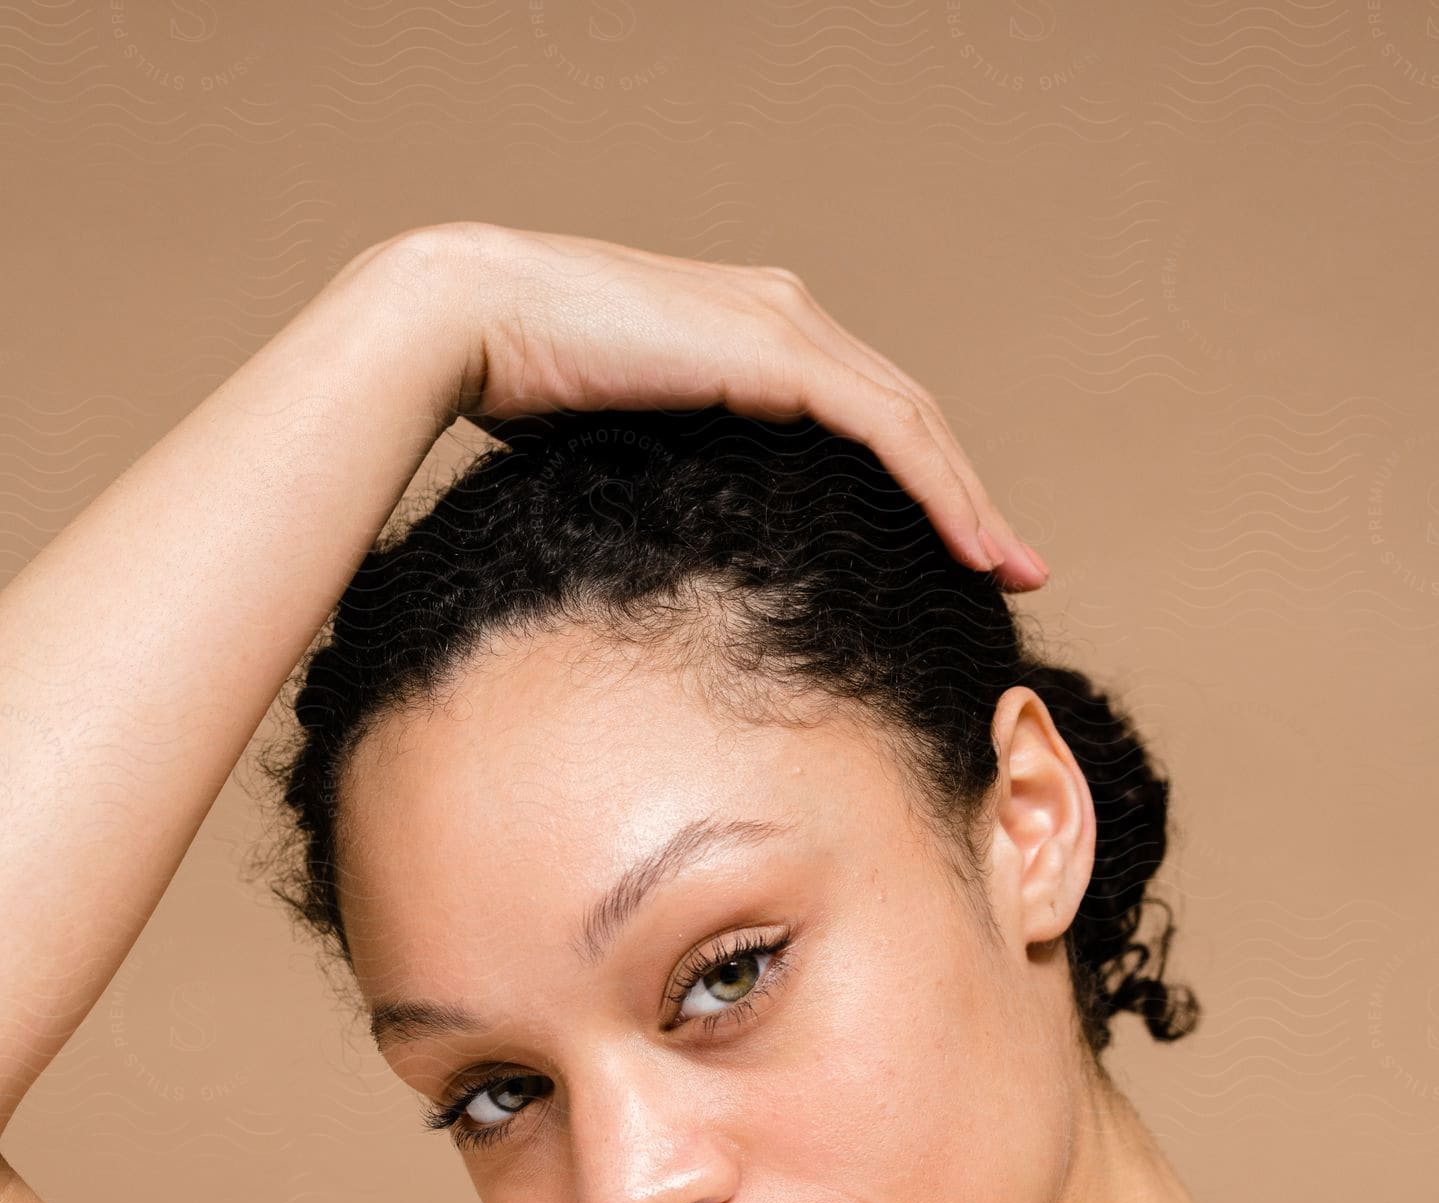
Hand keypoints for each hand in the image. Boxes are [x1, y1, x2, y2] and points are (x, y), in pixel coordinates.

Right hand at [418, 222, 1048, 589]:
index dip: (922, 483)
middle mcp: (786, 317)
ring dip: (971, 500)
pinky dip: (937, 487)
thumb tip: (692, 552)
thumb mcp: (627, 448)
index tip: (957, 551)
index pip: (866, 417)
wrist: (469, 323)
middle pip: (909, 418)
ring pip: (913, 422)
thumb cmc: (521, 392)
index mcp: (755, 336)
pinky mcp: (774, 347)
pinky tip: (970, 542)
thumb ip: (683, 479)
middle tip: (1014, 565)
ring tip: (1012, 568)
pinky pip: (885, 428)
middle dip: (968, 496)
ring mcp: (785, 324)